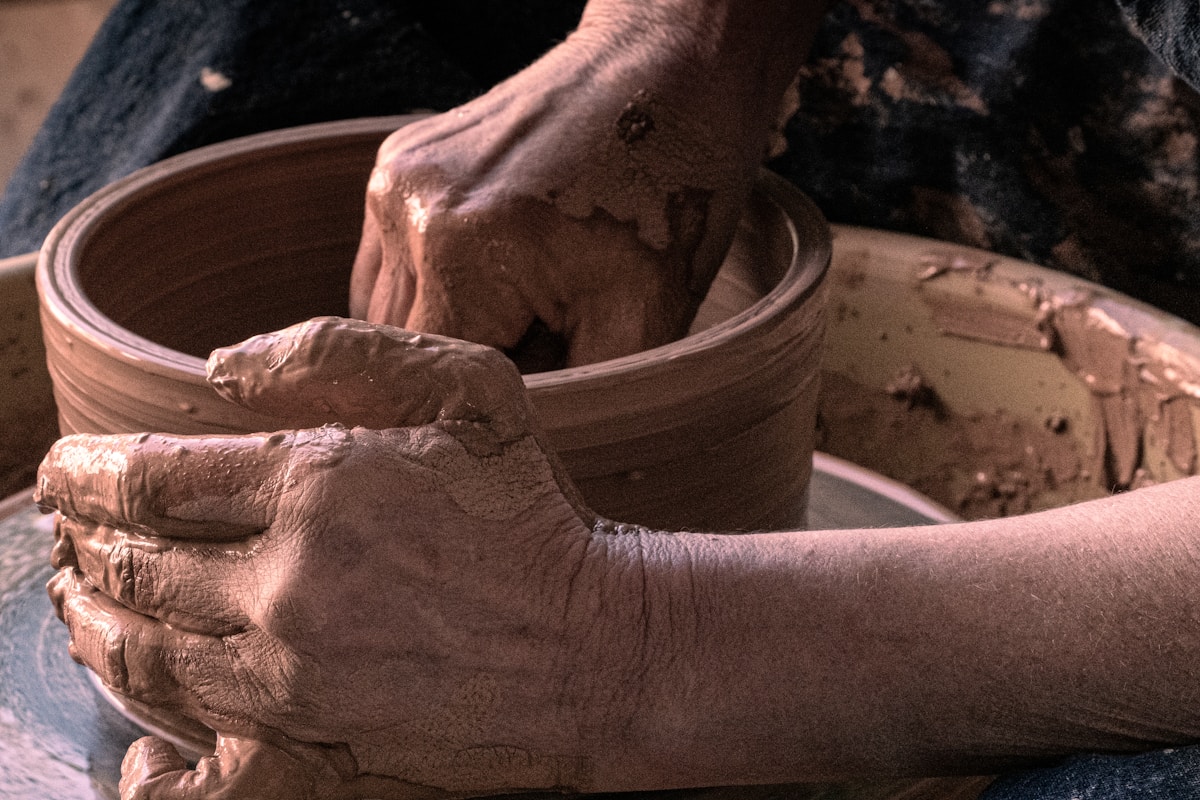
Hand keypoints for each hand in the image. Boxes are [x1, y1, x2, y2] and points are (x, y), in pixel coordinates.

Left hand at [36, 318, 632, 798]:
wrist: (590, 651)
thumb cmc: (532, 514)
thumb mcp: (471, 390)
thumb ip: (345, 350)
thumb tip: (222, 369)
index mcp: (316, 482)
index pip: (149, 477)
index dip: (86, 471)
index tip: (65, 468)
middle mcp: (284, 579)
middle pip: (131, 563)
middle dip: (82, 541)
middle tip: (67, 528)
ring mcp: (288, 668)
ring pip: (142, 645)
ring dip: (92, 615)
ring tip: (76, 595)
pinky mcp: (304, 735)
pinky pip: (186, 716)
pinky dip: (140, 691)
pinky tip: (132, 675)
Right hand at [349, 21, 771, 367]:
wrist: (667, 71)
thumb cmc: (672, 189)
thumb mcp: (649, 316)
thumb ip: (578, 399)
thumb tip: (524, 452)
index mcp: (460, 250)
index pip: (438, 386)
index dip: (491, 407)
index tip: (540, 403)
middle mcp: (407, 210)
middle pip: (407, 355)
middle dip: (476, 367)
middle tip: (554, 339)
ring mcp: (393, 181)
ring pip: (389, 318)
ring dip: (450, 334)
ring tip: (532, 301)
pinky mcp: (396, 168)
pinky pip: (393, 270)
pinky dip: (438, 295)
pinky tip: (501, 276)